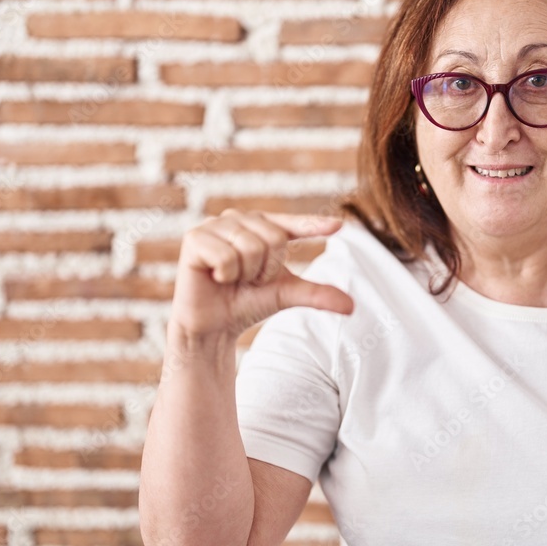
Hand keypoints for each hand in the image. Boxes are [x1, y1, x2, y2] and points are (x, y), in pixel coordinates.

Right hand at [169, 210, 353, 338]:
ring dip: (246, 274)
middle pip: (274, 239)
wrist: (214, 326)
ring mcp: (215, 225)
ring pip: (251, 247)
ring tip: (233, 279)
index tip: (338, 227)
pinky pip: (226, 256)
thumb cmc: (247, 303)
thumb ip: (317, 294)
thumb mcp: (286, 294)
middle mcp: (239, 219)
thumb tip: (351, 306)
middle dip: (266, 270)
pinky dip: (226, 275)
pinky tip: (216, 278)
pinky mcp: (195, 238)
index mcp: (263, 227)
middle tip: (249, 281)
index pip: (292, 225)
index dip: (313, 225)